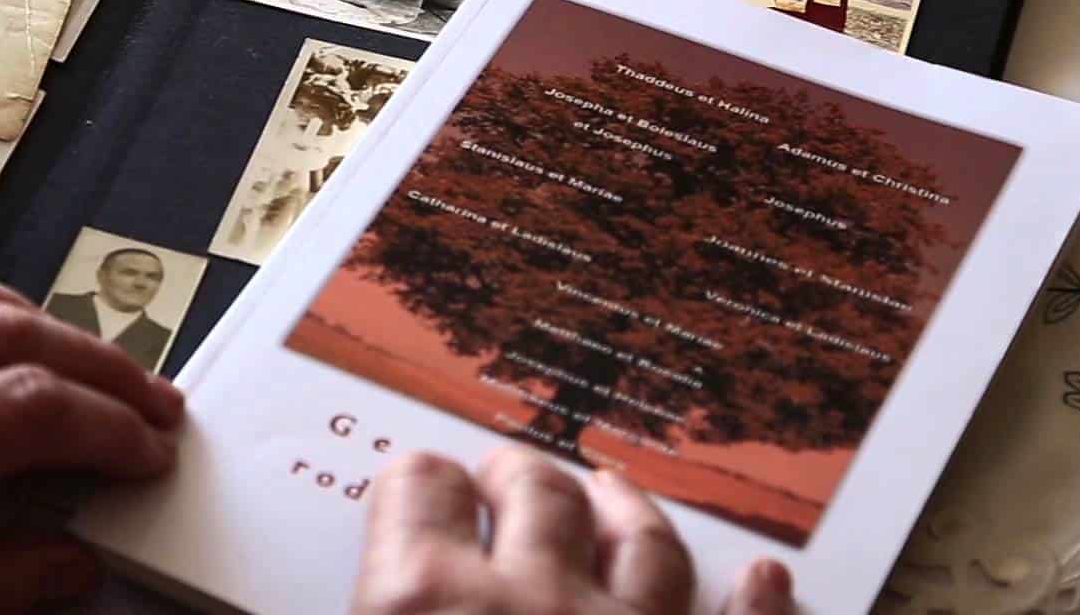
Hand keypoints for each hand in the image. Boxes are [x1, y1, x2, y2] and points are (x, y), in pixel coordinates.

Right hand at [354, 449, 793, 614]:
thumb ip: (367, 606)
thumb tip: (312, 599)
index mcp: (422, 603)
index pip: (417, 489)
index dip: (417, 486)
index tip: (418, 488)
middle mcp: (533, 601)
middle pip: (536, 492)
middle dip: (520, 477)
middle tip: (510, 477)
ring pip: (644, 541)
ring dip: (629, 510)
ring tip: (615, 491)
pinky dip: (758, 604)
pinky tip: (766, 580)